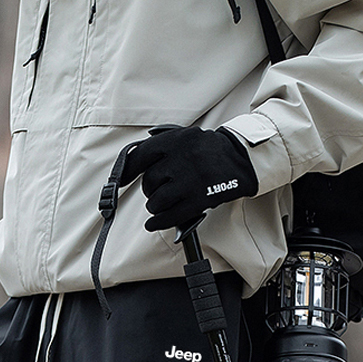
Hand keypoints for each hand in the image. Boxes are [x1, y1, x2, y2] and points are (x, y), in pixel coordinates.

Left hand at [121, 125, 258, 232]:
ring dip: (154, 206)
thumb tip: (132, 161)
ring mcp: (190, 181)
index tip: (121, 180)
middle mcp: (181, 159)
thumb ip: (162, 146)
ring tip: (160, 205)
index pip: (141, 156)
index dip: (128, 171)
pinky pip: (170, 216)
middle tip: (156, 192)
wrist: (241, 158)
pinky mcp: (199, 199)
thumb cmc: (209, 150)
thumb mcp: (186, 137)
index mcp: (176, 141)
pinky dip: (158, 223)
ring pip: (156, 201)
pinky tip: (153, 224)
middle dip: (149, 190)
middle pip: (148, 182)